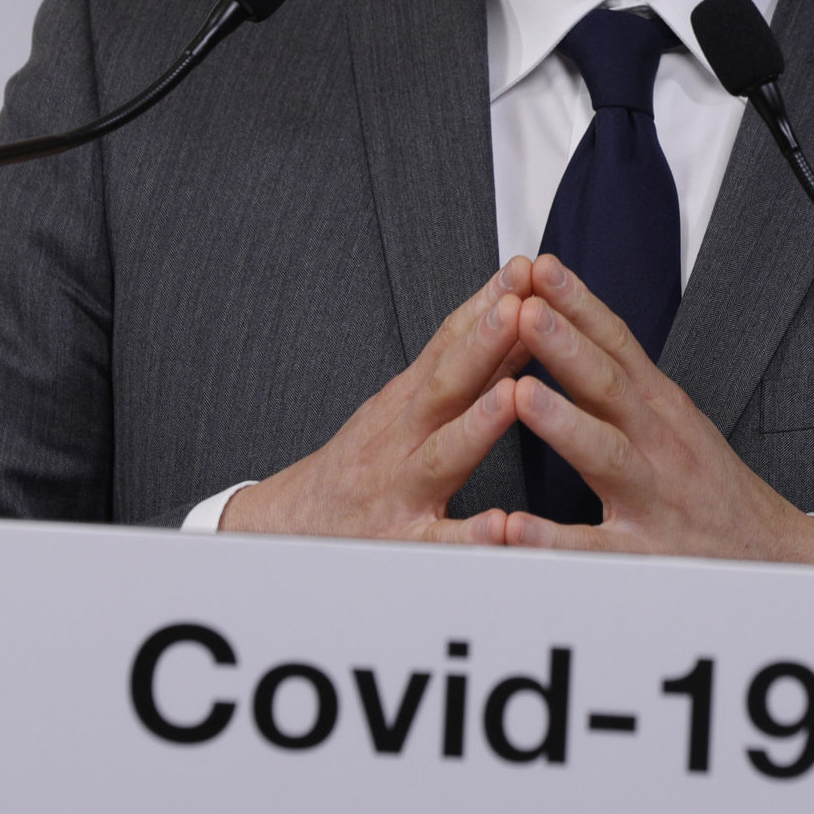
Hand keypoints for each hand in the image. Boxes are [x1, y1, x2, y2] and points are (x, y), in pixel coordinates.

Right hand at [220, 259, 533, 542]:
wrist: (290, 529)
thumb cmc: (358, 466)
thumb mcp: (399, 408)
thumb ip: (458, 370)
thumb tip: (513, 316)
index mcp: (406, 404)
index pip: (448, 343)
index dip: (487, 304)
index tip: (524, 268)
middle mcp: (402, 439)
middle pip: (445, 385)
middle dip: (483, 343)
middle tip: (519, 306)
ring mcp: (401, 491)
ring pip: (442, 455)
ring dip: (477, 426)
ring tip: (512, 397)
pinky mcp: (402, 545)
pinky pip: (439, 543)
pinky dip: (469, 535)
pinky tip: (500, 526)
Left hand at [505, 254, 813, 564]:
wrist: (768, 554)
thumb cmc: (706, 484)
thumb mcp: (673, 418)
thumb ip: (622, 377)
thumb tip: (571, 323)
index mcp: (660, 408)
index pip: (619, 344)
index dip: (580, 303)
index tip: (541, 266)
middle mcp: (657, 444)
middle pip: (609, 386)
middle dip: (566, 344)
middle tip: (525, 308)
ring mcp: (651, 498)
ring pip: (606, 455)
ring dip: (562, 424)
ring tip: (520, 394)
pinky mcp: (641, 555)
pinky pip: (591, 547)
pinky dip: (551, 538)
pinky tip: (512, 525)